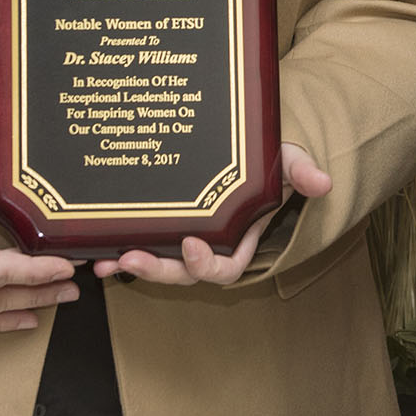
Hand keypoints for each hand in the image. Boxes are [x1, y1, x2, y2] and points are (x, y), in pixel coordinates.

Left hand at [93, 143, 330, 286]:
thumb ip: (301, 170)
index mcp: (238, 238)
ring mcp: (181, 234)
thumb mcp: (286, 160)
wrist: (244, 143)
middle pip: (182, 272)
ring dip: (129, 263)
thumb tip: (323, 182)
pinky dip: (116, 244)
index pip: (226, 267)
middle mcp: (208, 244)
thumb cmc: (267, 157)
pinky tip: (92, 243)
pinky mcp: (159, 221)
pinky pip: (139, 239)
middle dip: (156, 270)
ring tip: (102, 260)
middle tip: (130, 258)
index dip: (207, 264)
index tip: (192, 244)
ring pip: (155, 261)